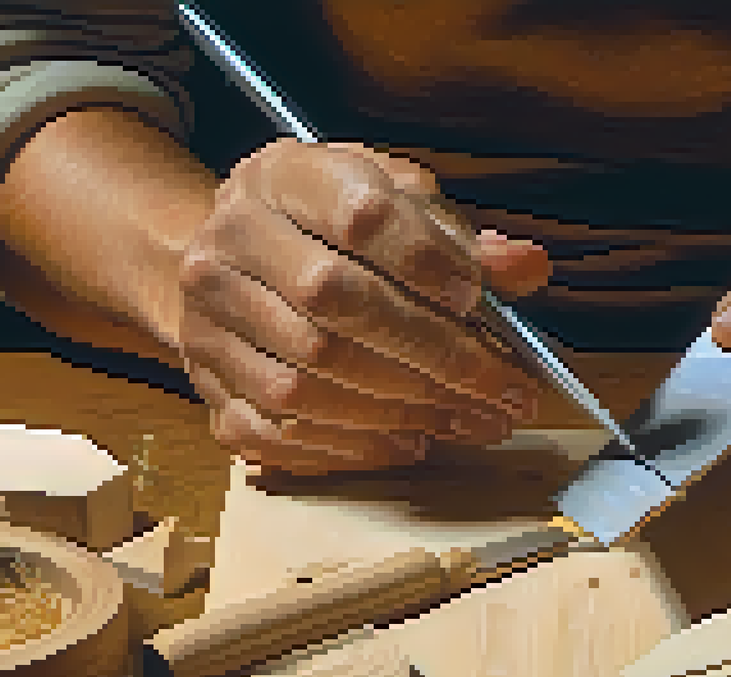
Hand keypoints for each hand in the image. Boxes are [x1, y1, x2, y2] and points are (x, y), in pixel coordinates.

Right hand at [175, 139, 550, 474]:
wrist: (229, 256)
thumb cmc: (328, 225)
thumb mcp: (392, 201)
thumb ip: (458, 236)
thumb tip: (525, 267)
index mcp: (285, 177)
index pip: (357, 215)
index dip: (423, 261)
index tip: (475, 299)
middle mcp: (231, 241)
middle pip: (332, 302)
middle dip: (432, 353)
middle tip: (502, 389)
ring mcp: (207, 315)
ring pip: (305, 376)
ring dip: (401, 408)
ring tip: (469, 419)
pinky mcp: (204, 379)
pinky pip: (272, 429)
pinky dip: (349, 445)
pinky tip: (406, 442)